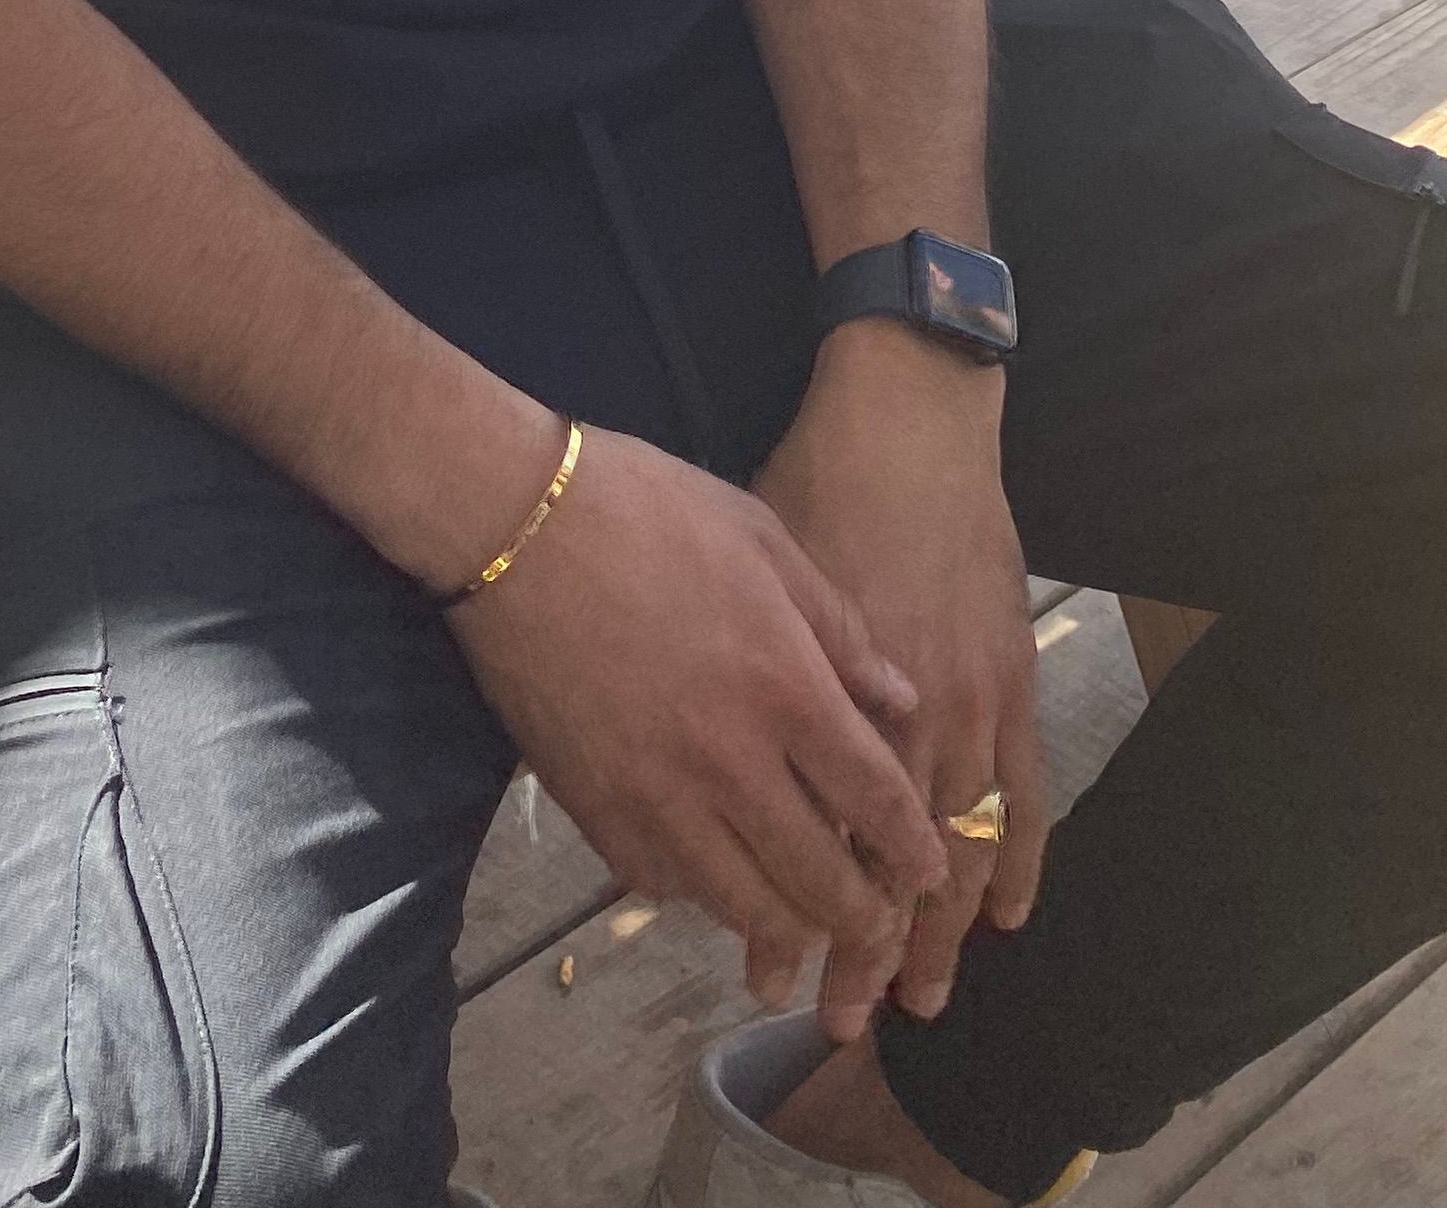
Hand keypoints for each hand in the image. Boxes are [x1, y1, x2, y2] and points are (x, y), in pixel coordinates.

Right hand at [444, 425, 949, 1041]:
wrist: (515, 522)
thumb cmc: (646, 507)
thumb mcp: (762, 538)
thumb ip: (838, 626)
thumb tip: (899, 697)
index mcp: (785, 687)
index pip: (873, 798)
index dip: (911, 847)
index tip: (931, 874)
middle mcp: (730, 761)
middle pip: (816, 876)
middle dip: (861, 918)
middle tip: (880, 933)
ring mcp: (657, 795)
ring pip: (741, 902)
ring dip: (785, 929)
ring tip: (806, 937)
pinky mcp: (594, 808)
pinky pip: (663, 884)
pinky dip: (698, 897)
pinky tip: (713, 887)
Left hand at [753, 332, 1046, 1028]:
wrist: (903, 412)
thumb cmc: (806, 482)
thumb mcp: (742, 572)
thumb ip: (733, 678)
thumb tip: (701, 771)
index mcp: (812, 694)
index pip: (805, 836)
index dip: (790, 913)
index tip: (771, 974)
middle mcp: (893, 714)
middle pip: (876, 863)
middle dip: (862, 949)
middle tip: (845, 1016)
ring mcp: (963, 699)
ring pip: (953, 846)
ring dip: (939, 930)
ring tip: (922, 996)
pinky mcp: (1011, 676)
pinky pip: (1021, 789)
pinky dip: (1017, 858)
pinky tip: (1005, 914)